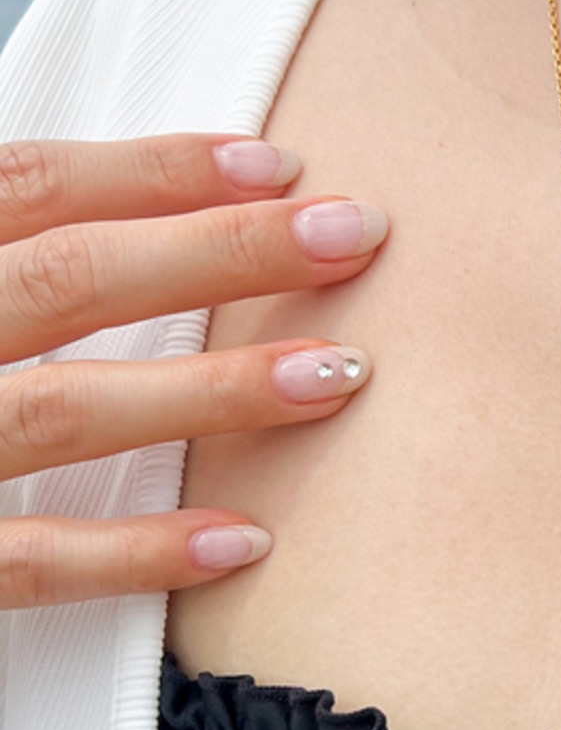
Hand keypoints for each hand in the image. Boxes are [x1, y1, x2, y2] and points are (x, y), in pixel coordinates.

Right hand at [0, 134, 387, 608]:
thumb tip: (140, 200)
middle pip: (70, 278)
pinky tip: (245, 538)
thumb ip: (5, 241)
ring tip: (340, 371)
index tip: (280, 166)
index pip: (29, 184)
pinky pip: (21, 562)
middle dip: (224, 252)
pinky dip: (134, 553)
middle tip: (357, 234)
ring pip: (64, 411)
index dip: (160, 169)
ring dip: (216, 391)